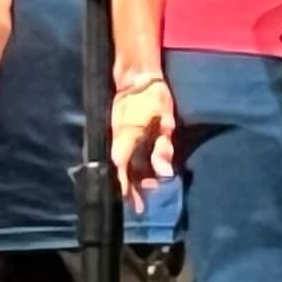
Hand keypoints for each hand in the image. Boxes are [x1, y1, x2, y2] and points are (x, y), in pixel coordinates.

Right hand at [111, 75, 179, 200]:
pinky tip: (142, 174)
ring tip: (145, 191)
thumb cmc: (154, 96)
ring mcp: (116, 137)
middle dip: (130, 188)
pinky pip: (123, 156)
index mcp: (126, 137)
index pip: (120, 168)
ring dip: (131, 178)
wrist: (137, 77)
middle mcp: (117, 140)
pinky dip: (131, 167)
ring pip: (121, 165)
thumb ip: (163, 148)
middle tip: (142, 204)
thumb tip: (165, 174)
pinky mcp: (119, 134)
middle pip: (120, 171)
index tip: (133, 204)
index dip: (124, 187)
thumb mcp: (166, 121)